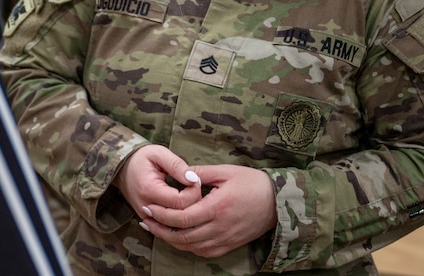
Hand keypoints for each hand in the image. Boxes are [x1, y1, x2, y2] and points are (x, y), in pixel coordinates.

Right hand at [114, 145, 200, 222]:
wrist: (122, 168)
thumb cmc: (141, 159)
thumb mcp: (159, 154)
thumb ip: (177, 165)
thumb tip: (193, 179)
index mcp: (150, 190)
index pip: (180, 201)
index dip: (193, 192)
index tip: (195, 180)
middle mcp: (147, 208)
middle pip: (180, 216)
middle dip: (193, 203)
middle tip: (194, 188)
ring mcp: (146, 217)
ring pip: (176, 225)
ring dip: (188, 212)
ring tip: (189, 195)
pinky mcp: (148, 220)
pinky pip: (168, 227)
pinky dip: (179, 219)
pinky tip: (183, 207)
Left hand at [139, 163, 277, 257]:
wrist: (278, 203)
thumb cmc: (253, 183)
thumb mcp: (226, 172)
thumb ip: (200, 172)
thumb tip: (180, 173)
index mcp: (217, 207)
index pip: (182, 218)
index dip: (162, 215)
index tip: (148, 207)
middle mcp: (219, 227)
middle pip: (182, 237)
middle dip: (160, 229)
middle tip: (145, 220)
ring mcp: (225, 239)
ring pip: (191, 247)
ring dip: (171, 240)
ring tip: (156, 229)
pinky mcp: (229, 245)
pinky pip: (204, 252)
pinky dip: (188, 247)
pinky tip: (178, 238)